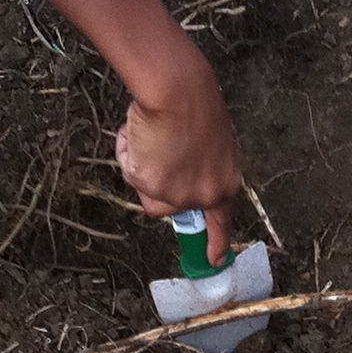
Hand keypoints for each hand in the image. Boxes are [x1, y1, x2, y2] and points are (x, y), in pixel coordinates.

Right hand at [115, 61, 242, 261]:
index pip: (220, 221)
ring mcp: (176, 195)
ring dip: (139, 162)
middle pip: (167, 205)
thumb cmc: (194, 103)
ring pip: (144, 188)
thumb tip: (176, 174)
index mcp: (224, 184)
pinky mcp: (151, 186)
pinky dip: (127, 150)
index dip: (217, 242)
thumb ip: (198, 167)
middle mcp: (202, 196)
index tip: (215, 261)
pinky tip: (138, 131)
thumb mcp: (210, 143)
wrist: (178, 91)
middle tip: (156, 148)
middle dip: (155, 179)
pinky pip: (129, 171)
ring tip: (150, 133)